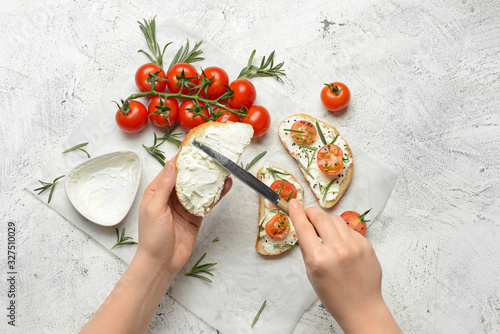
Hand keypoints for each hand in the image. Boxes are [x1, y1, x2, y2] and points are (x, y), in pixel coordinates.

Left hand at [137, 157, 231, 278]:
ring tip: (223, 166)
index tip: (194, 147)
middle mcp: (171, 196)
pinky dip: (217, 194)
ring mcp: (185, 206)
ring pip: (199, 187)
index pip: (171, 169)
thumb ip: (164, 186)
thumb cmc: (152, 237)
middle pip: (188, 176)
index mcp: (157, 191)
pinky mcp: (196, 216)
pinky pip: (207, 202)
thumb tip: (172, 164)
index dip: (183, 158)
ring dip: (211, 178)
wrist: (161, 263)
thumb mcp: (155, 208)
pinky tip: (225, 185)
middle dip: (200, 166)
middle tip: (213, 154)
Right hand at [288, 199, 400, 333]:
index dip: (296, 212)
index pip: (303, 227)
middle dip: (311, 212)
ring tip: (326, 234)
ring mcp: (354, 246)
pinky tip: (341, 245)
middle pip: (320, 216)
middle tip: (307, 213)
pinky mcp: (366, 245)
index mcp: (318, 259)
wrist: (361, 307)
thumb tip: (304, 226)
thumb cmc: (333, 295)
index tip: (293, 203)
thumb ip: (308, 248)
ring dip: (327, 222)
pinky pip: (349, 229)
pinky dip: (341, 232)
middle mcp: (336, 249)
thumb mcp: (311, 273)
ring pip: (336, 219)